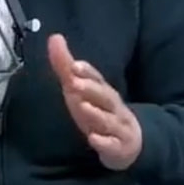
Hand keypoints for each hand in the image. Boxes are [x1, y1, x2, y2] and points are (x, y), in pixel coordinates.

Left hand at [48, 34, 142, 170]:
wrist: (129, 140)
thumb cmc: (98, 108)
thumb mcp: (80, 88)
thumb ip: (65, 65)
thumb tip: (54, 37)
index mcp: (102, 90)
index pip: (96, 78)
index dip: (87, 71)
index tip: (75, 65)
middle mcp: (112, 106)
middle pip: (104, 96)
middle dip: (91, 88)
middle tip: (75, 83)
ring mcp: (117, 126)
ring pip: (108, 119)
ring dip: (96, 113)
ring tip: (83, 106)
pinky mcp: (118, 147)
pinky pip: (112, 145)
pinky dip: (104, 142)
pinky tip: (93, 139)